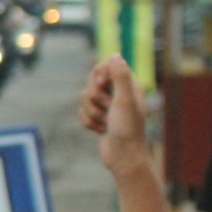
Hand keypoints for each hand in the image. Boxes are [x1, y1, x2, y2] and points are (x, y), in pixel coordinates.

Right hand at [79, 54, 147, 175]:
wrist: (124, 157)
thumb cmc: (128, 129)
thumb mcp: (124, 100)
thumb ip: (120, 76)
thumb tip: (115, 54)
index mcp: (129, 86)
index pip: (107, 66)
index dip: (100, 73)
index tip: (103, 84)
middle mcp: (119, 94)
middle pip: (92, 81)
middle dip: (94, 96)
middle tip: (107, 107)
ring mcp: (108, 107)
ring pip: (84, 98)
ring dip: (92, 112)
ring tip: (105, 123)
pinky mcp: (99, 119)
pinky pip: (82, 113)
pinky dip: (88, 122)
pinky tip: (101, 131)